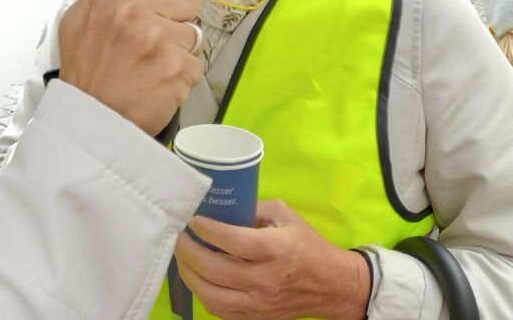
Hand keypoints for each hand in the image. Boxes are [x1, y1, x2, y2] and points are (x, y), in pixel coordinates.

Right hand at [58, 0, 203, 135]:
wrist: (90, 119)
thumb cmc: (85, 70)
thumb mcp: (79, 18)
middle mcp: (135, 12)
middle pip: (185, 3)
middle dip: (173, 23)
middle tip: (149, 44)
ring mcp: (158, 40)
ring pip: (192, 35)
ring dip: (178, 52)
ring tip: (150, 68)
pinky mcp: (177, 68)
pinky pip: (195, 64)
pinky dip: (181, 77)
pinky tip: (157, 84)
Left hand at [176, 200, 370, 319]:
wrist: (333, 286)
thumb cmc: (307, 245)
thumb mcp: (285, 215)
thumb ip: (253, 208)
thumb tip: (221, 204)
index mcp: (277, 250)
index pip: (234, 241)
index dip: (208, 230)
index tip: (193, 219)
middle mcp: (267, 280)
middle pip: (216, 270)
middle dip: (189, 252)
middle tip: (179, 237)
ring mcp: (261, 304)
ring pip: (213, 296)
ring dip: (190, 276)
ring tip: (182, 258)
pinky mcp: (257, 318)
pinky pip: (221, 311)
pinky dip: (204, 294)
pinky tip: (197, 278)